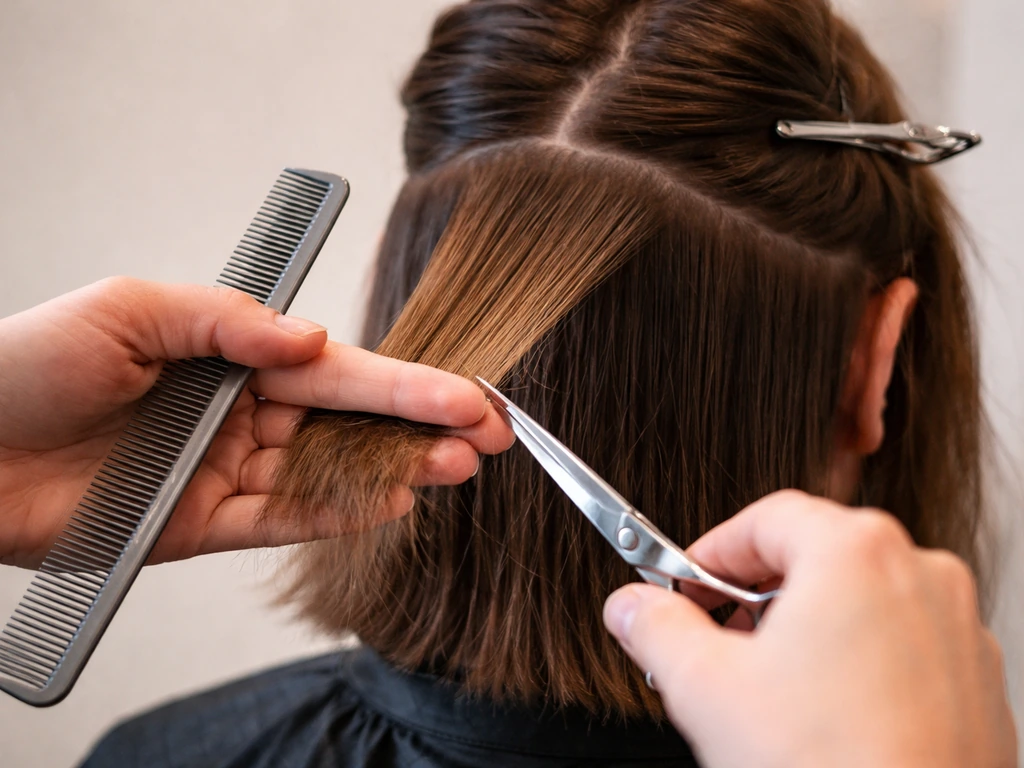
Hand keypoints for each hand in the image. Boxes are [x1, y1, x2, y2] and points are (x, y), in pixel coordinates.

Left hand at [0, 277, 512, 567]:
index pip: (337, 370)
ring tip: (454, 468)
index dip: (406, 382)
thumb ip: (229, 322)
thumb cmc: (28, 366)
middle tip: (489, 434)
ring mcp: (225, 471)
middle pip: (348, 423)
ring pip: (327, 473)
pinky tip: (388, 503)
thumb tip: (312, 338)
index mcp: (231, 356)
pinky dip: (335, 516)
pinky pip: (281, 521)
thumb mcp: (131, 310)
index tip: (465, 392)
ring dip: (393, 472)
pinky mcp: (201, 526)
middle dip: (421, 428)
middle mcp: (239, 413)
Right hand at [603, 490, 1016, 767]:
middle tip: (714, 637)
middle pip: (814, 554)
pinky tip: (819, 714)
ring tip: (764, 685)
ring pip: (859, 599)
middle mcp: (919, 575)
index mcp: (856, 552)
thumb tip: (633, 608)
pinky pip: (900, 644)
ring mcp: (956, 629)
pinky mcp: (975, 682)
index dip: (710, 552)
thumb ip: (656, 629)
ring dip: (802, 627)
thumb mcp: (706, 689)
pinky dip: (853, 660)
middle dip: (753, 594)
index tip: (683, 585)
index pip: (765, 518)